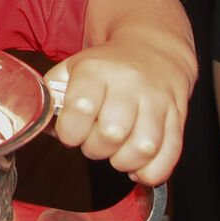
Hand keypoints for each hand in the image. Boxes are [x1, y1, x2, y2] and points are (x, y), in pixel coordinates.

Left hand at [45, 35, 193, 187]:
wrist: (153, 49)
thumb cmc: (106, 67)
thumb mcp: (72, 68)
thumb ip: (52, 97)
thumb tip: (40, 126)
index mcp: (97, 70)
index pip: (80, 109)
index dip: (70, 132)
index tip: (71, 133)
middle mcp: (129, 83)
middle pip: (111, 134)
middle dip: (95, 149)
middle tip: (94, 141)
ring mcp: (157, 100)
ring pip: (143, 148)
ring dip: (123, 162)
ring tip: (116, 153)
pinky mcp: (178, 116)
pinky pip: (170, 154)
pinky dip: (152, 171)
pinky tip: (138, 166)